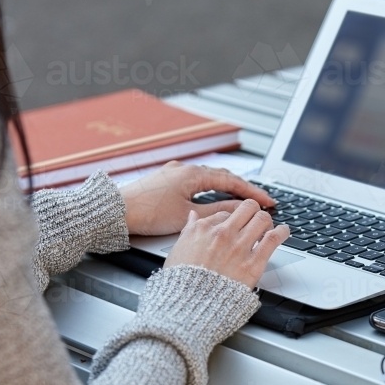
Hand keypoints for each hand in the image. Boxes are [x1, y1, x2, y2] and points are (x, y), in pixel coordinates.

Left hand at [119, 161, 275, 236]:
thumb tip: (240, 209)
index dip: (254, 193)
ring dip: (225, 188)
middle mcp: (184, 168)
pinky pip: (193, 182)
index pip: (233, 182)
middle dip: (242, 189)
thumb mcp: (189, 216)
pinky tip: (209, 199)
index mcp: (193, 174)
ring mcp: (173, 172)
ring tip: (239, 200)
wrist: (115, 212)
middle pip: (222, 177)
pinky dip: (208, 190)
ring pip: (207, 179)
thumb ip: (218, 211)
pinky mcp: (163, 180)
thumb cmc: (147, 214)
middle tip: (259, 201)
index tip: (269, 201)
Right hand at [164, 200, 289, 287]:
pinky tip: (284, 232)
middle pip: (247, 208)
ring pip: (262, 219)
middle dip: (253, 212)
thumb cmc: (182, 282)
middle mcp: (222, 234)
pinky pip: (273, 239)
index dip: (234, 219)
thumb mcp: (178, 250)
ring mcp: (239, 247)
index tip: (238, 225)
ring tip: (269, 227)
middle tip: (256, 221)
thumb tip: (193, 217)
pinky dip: (282, 232)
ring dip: (268, 222)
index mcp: (203, 229)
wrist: (190, 306)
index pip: (226, 213)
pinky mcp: (253, 263)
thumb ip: (188, 230)